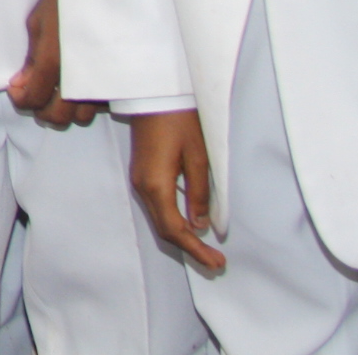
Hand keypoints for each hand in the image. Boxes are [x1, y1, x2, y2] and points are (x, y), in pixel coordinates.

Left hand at [6, 0, 99, 126]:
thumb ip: (31, 59)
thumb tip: (20, 84)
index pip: (34, 100)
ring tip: (58, 91)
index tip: (17, 88)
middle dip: (41, 110)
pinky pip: (101, 106)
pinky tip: (80, 85)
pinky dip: (87, 103)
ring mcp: (103, 83)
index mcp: (54, 62)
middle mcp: (80, 79)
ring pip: (81, 117)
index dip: (21, 99)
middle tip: (35, 93)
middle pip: (58, 118)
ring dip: (66, 110)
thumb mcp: (38, 22)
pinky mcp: (120, 82)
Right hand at [128, 108, 224, 272]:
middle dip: (190, 249)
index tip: (218, 263)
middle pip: (164, 229)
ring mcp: (139, 180)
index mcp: (156, 185)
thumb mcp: (198, 156)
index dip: (196, 250)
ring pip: (160, 220)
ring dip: (182, 237)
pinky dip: (174, 223)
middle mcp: (142, 187)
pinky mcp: (142, 174)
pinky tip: (191, 226)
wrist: (153, 94)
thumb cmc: (179, 120)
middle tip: (216, 263)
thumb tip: (201, 224)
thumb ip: (200, 193)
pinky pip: (157, 208)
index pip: (175, 229)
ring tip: (207, 250)